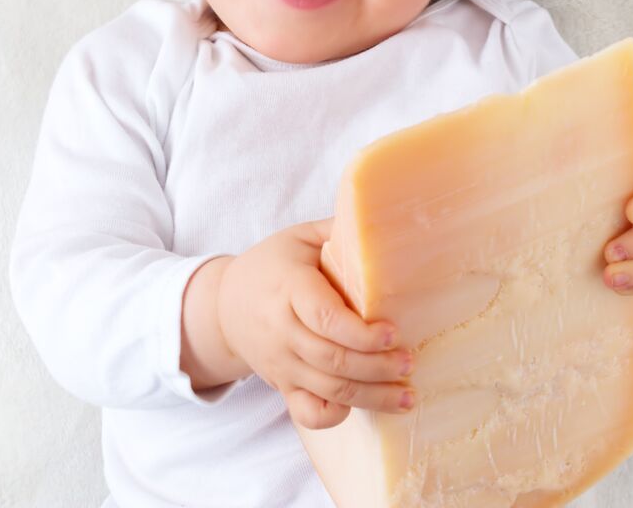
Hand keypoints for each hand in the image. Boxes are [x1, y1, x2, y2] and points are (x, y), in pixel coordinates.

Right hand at [216, 217, 415, 430]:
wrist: (223, 305)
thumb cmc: (270, 265)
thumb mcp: (298, 238)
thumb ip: (336, 230)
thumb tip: (380, 216)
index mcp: (289, 288)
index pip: (324, 318)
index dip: (360, 333)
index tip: (392, 332)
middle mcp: (282, 330)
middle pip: (332, 360)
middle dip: (377, 367)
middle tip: (409, 362)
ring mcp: (281, 362)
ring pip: (329, 389)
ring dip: (372, 396)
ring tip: (406, 394)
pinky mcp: (282, 386)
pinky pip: (308, 413)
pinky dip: (335, 416)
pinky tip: (362, 408)